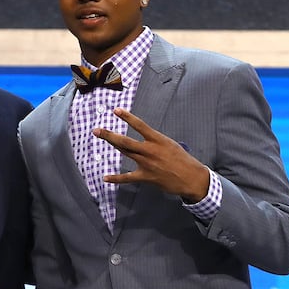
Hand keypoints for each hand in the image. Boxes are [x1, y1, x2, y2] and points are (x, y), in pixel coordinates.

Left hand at [93, 107, 209, 201]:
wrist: (191, 178)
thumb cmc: (183, 159)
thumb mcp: (170, 144)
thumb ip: (155, 142)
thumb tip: (144, 141)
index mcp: (158, 140)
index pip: (140, 126)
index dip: (127, 117)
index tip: (116, 110)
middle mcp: (150, 150)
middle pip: (125, 141)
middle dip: (109, 135)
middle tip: (97, 130)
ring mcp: (146, 164)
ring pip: (125, 153)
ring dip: (112, 145)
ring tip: (101, 137)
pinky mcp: (145, 177)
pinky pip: (127, 178)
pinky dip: (116, 178)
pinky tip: (106, 178)